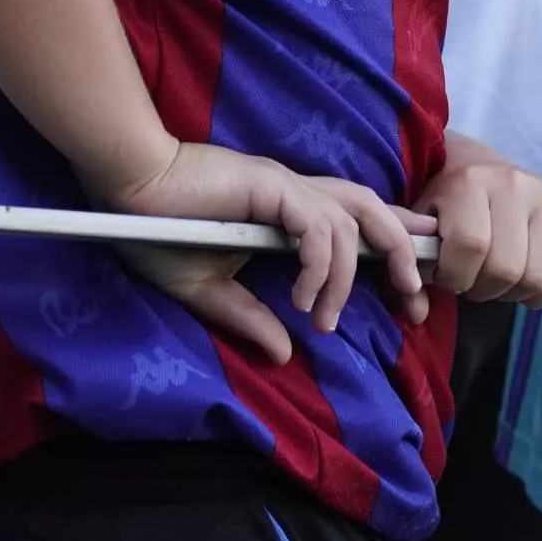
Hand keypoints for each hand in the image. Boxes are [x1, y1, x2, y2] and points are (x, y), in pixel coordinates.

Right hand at [106, 139, 420, 362]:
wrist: (128, 192)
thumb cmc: (161, 232)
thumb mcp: (208, 288)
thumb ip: (248, 317)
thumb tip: (283, 354)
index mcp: (289, 210)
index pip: (357, 219)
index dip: (392, 243)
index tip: (412, 286)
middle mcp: (297, 193)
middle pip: (372, 211)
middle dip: (402, 253)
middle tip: (413, 300)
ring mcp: (286, 186)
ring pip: (351, 221)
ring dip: (350, 274)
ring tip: (328, 318)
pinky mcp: (271, 187)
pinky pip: (316, 226)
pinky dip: (319, 265)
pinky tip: (301, 300)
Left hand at [413, 132, 541, 305]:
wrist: (472, 165)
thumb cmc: (440, 204)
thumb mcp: (415, 226)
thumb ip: (406, 265)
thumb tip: (416, 311)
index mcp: (469, 181)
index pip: (470, 246)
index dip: (455, 275)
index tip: (446, 273)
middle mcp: (513, 183)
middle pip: (506, 268)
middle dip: (482, 287)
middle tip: (471, 277)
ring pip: (537, 277)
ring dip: (511, 292)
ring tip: (495, 275)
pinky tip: (524, 281)